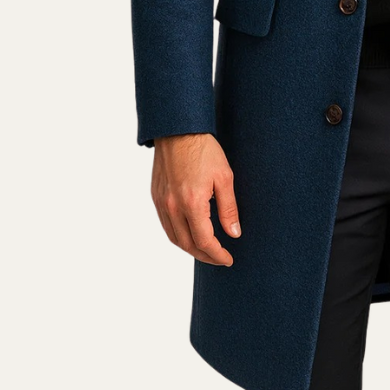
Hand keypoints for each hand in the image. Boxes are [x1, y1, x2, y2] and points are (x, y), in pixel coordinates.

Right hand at [151, 132, 240, 265]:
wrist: (178, 130)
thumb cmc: (204, 150)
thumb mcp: (225, 177)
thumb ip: (229, 208)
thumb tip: (234, 233)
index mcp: (192, 202)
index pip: (204, 241)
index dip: (217, 254)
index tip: (228, 259)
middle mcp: (173, 206)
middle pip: (187, 244)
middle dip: (205, 256)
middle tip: (220, 258)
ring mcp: (161, 202)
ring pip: (174, 238)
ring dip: (190, 248)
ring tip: (207, 250)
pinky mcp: (156, 196)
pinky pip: (166, 225)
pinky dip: (178, 235)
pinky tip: (190, 234)